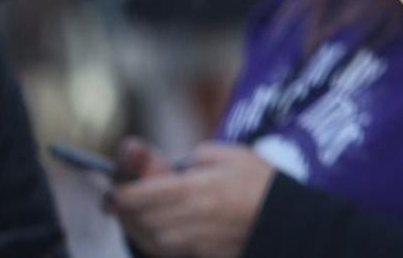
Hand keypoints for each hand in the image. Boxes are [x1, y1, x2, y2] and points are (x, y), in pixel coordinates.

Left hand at [108, 143, 275, 257]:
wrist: (287, 222)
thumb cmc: (262, 184)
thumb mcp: (232, 155)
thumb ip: (196, 157)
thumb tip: (171, 166)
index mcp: (194, 188)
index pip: (138, 195)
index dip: (120, 192)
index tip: (115, 189)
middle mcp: (188, 218)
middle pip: (138, 219)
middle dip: (125, 210)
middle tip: (120, 200)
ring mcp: (192, 242)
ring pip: (147, 237)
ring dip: (136, 226)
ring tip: (135, 215)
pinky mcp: (199, 255)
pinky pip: (163, 250)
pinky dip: (152, 240)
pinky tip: (156, 230)